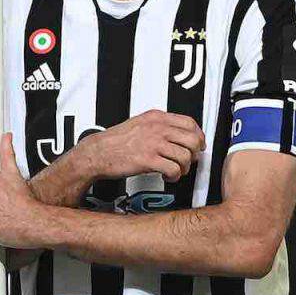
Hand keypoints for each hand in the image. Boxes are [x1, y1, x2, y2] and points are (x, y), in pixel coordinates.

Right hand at [79, 109, 204, 181]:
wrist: (98, 152)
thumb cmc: (116, 141)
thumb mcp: (139, 123)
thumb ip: (159, 126)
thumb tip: (180, 135)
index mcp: (155, 117)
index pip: (189, 123)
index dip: (198, 136)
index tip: (197, 145)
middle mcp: (156, 128)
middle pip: (192, 139)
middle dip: (194, 154)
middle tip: (188, 161)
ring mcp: (152, 143)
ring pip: (185, 156)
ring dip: (185, 168)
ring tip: (176, 171)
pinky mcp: (147, 160)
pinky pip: (174, 169)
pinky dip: (174, 176)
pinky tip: (167, 177)